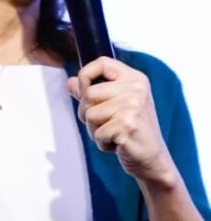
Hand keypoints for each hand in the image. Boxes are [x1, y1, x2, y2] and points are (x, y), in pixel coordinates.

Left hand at [67, 56, 175, 187]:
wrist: (152, 158)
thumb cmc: (132, 131)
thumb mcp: (115, 106)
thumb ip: (93, 93)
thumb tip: (69, 82)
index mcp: (134, 79)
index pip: (102, 62)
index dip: (85, 76)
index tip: (85, 92)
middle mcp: (136, 88)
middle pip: (88, 93)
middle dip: (86, 113)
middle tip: (104, 124)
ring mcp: (133, 106)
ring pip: (89, 114)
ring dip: (95, 130)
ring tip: (113, 134)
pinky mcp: (127, 125)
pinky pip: (97, 133)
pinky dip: (102, 143)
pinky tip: (118, 144)